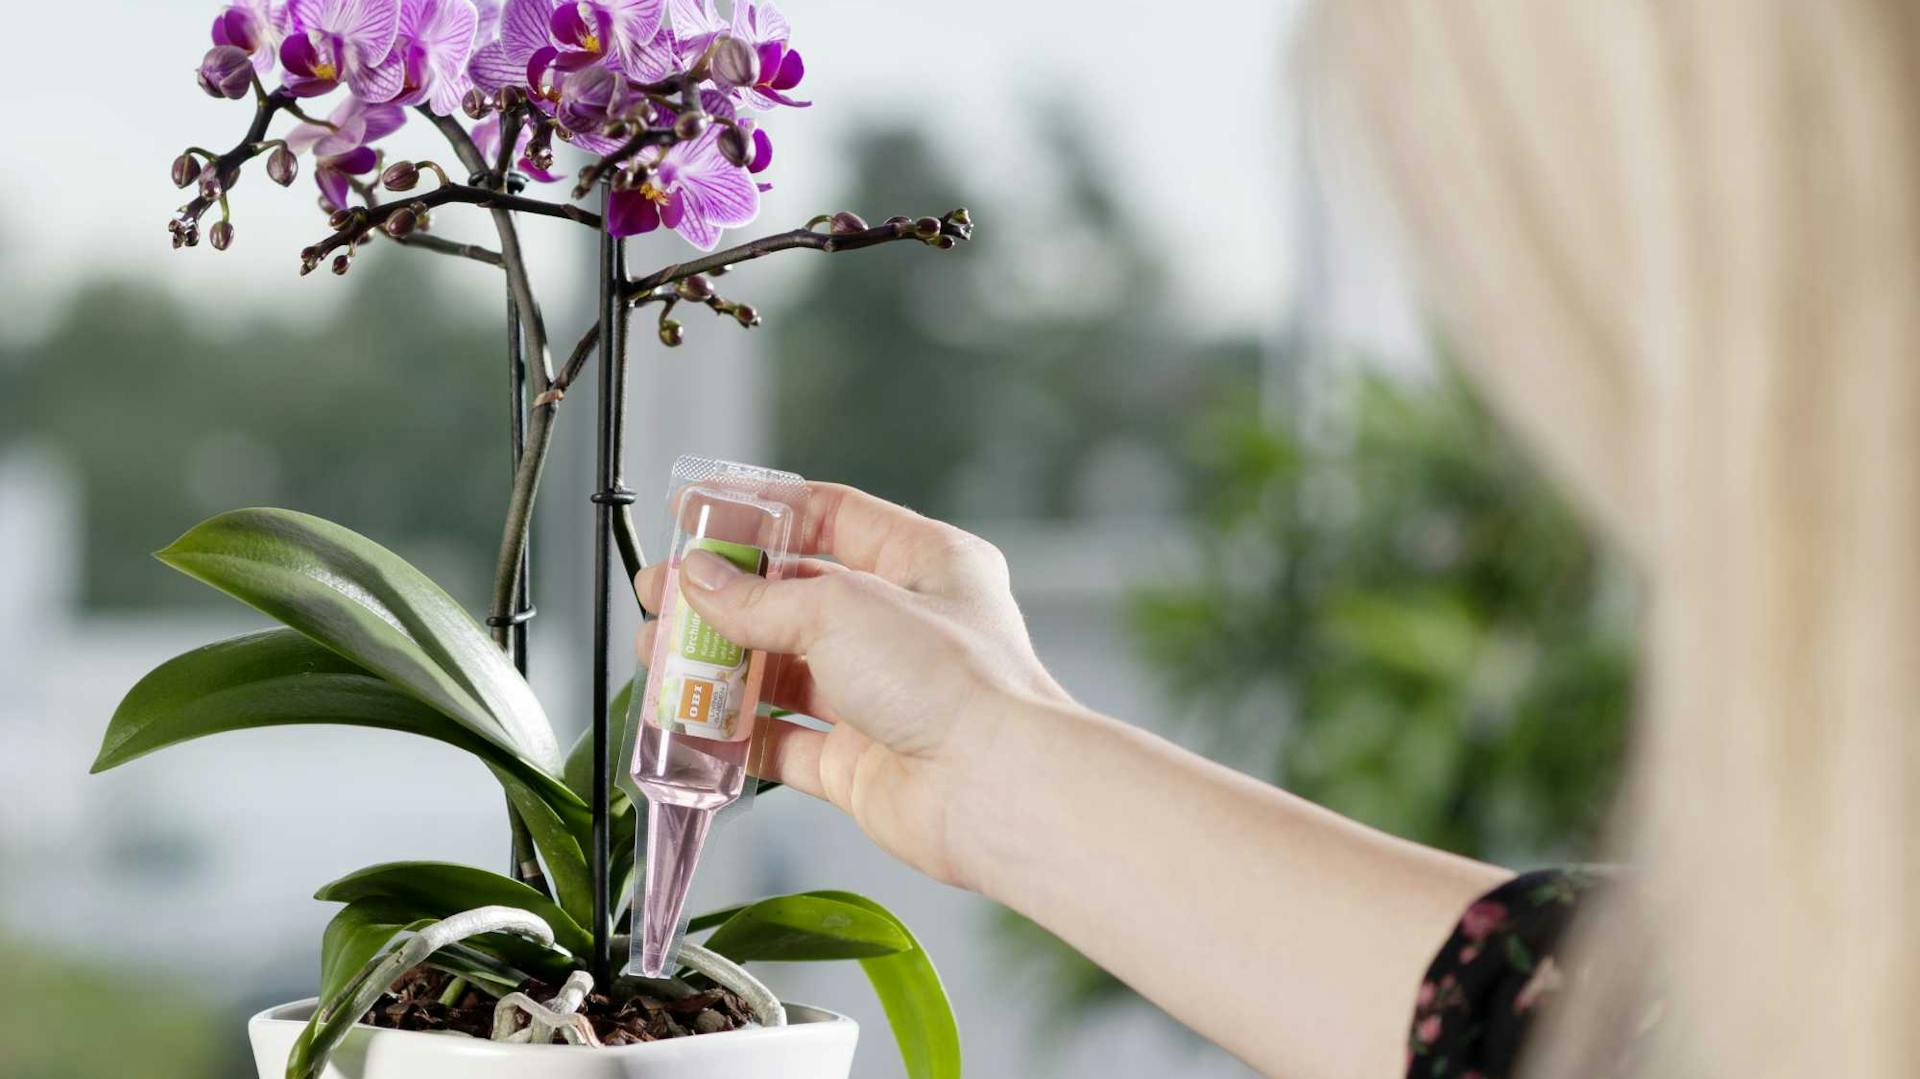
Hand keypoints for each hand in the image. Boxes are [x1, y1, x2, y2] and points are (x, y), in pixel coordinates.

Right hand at [634, 483, 1071, 888]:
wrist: (992, 788)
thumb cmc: (949, 680)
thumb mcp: (839, 609)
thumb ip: (758, 598)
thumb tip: (698, 580)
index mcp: (924, 563)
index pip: (832, 516)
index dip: (761, 512)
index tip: (697, 514)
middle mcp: (904, 626)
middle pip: (796, 596)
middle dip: (724, 595)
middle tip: (662, 595)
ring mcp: (881, 695)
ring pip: (782, 670)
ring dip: (719, 663)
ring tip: (657, 654)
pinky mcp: (858, 760)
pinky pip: (781, 742)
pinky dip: (735, 733)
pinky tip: (690, 721)